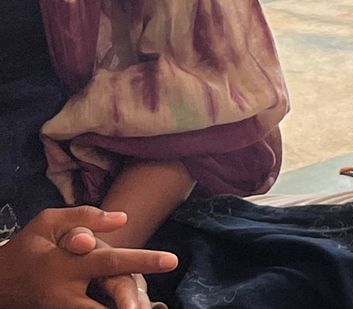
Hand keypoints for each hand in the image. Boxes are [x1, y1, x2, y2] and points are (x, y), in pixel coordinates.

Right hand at [0, 207, 176, 308]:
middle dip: (134, 302)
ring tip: (147, 305)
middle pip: (110, 300)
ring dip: (125, 306)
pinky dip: (109, 308)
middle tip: (154, 303)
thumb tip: (123, 219)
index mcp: (66, 264)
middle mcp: (67, 293)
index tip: (172, 260)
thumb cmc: (28, 246)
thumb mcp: (49, 222)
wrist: (0, 282)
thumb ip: (86, 217)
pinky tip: (130, 304)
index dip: (143, 260)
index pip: (111, 261)